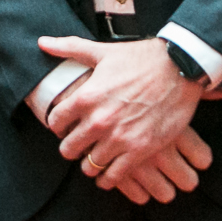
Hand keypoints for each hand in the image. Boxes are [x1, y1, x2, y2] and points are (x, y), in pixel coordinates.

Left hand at [39, 35, 221, 201]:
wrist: (179, 68)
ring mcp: (119, 138)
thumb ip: (69, 48)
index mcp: (86, 97)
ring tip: (92, 160)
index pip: (55, 121)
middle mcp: (98, 121)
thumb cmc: (140, 58)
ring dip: (88, 164)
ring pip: (89, 165)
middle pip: (68, 148)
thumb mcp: (101, 51)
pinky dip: (108, 178)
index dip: (57, 125)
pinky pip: (115, 176)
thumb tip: (42, 42)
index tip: (63, 126)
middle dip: (70, 147)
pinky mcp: (141, 150)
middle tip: (76, 146)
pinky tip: (107, 175)